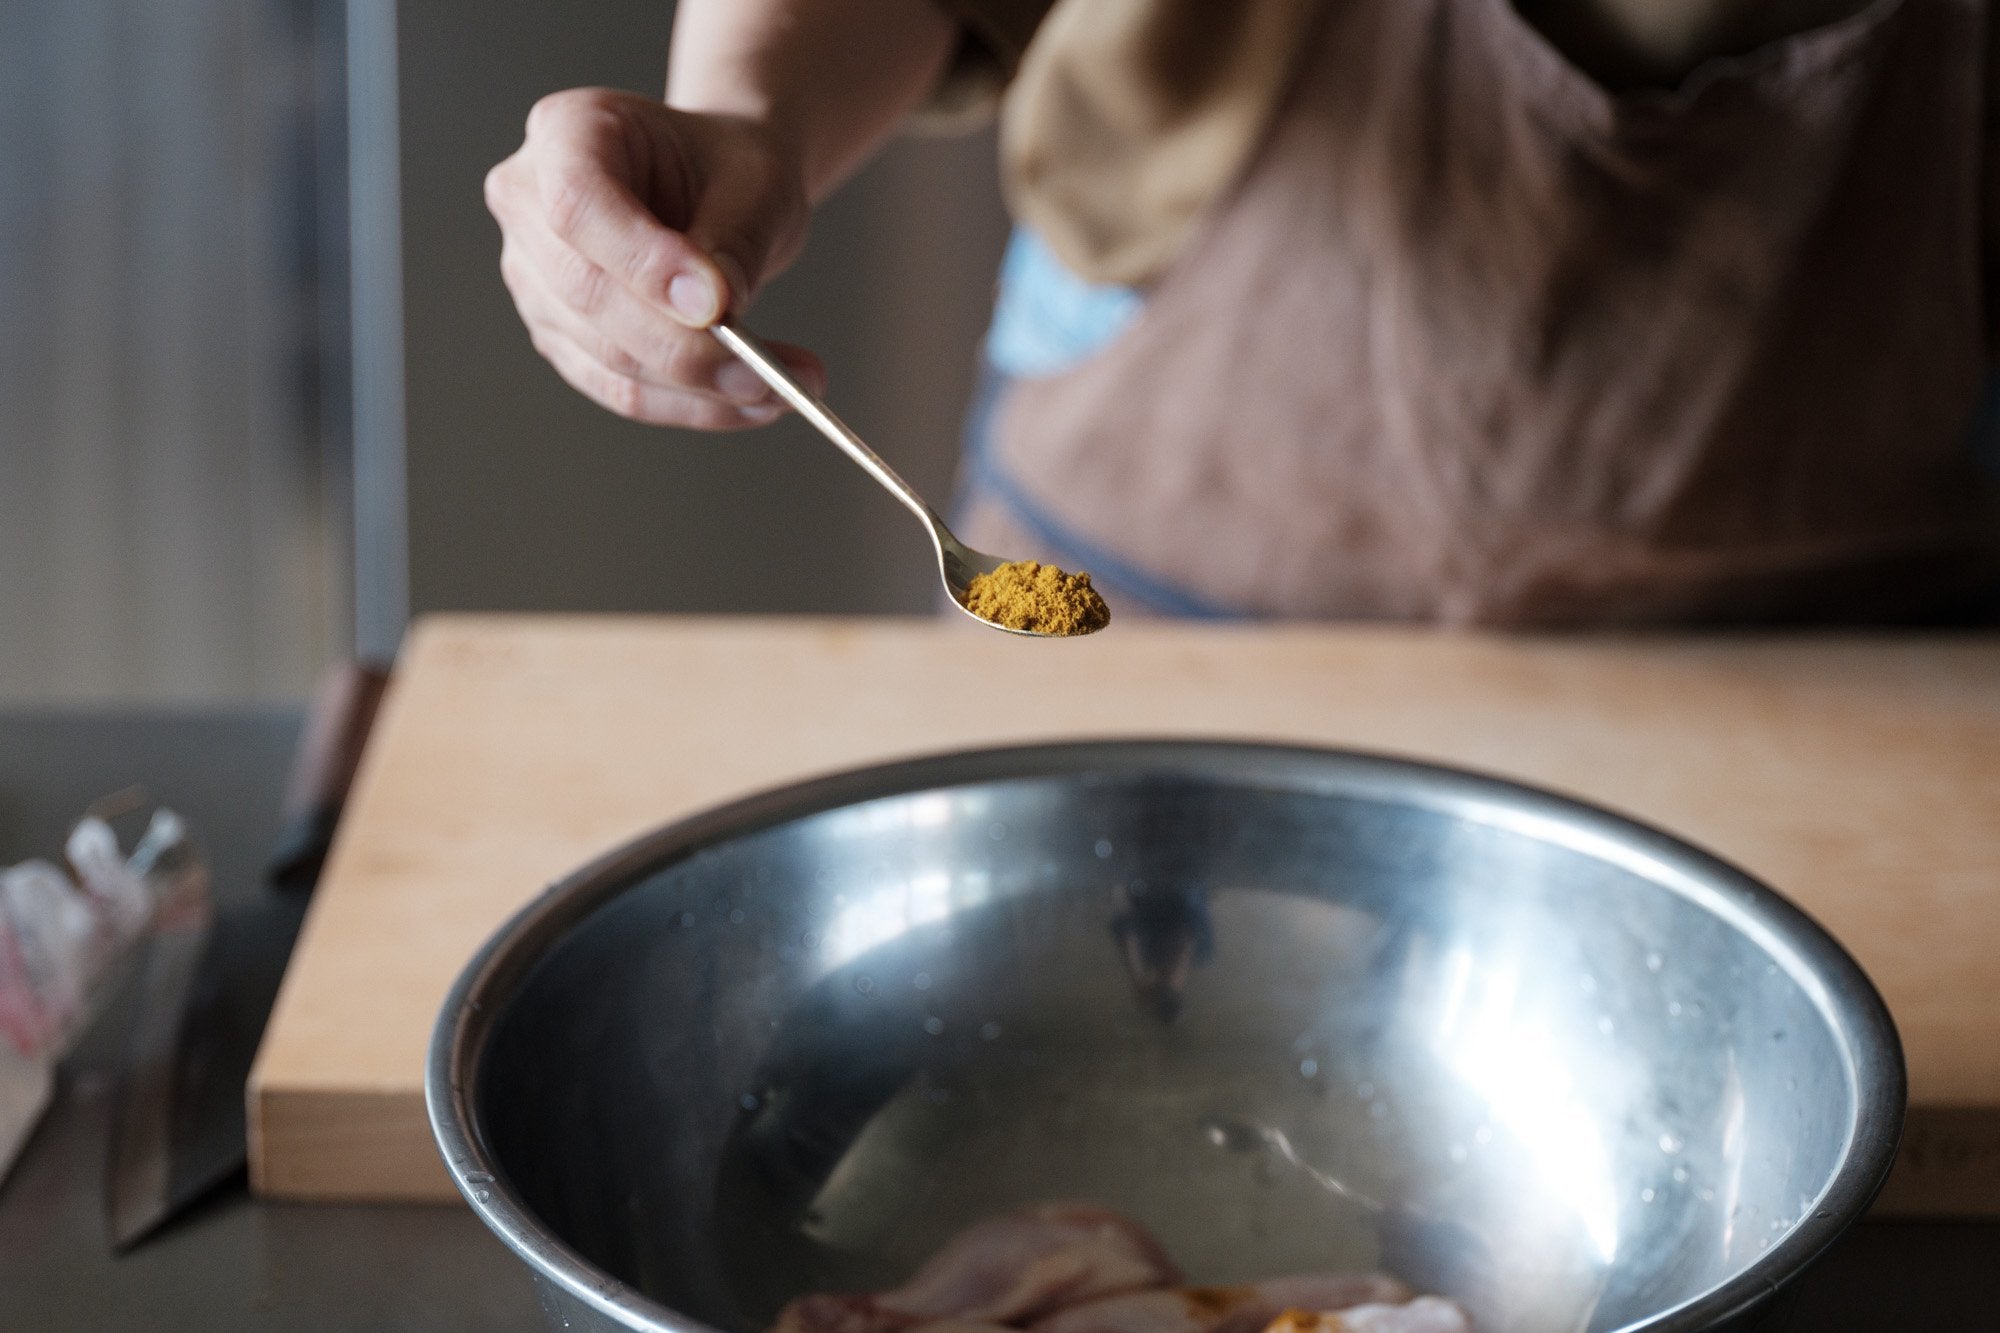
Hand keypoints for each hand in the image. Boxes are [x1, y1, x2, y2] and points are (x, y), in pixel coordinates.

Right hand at [485, 87, 825, 428]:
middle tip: (770, 374)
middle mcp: (529, 203)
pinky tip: (753, 403)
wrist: (717, 188)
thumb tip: (715, 309)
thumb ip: (733, 238)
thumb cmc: (727, 168)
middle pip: (589, 292)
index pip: (579, 203)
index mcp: (564, 132)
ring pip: (607, 356)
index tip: (716, 304)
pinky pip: (621, 390)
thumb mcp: (754, 180)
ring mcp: (535, 277)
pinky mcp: (561, 337)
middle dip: (685, 347)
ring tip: (788, 387)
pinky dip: (692, 406)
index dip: (642, 261)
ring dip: (702, 388)